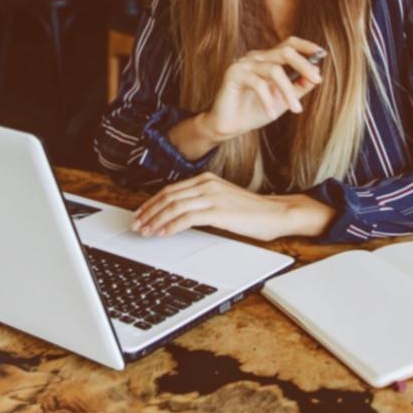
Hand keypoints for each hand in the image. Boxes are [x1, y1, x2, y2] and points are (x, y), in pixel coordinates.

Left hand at [132, 172, 332, 240]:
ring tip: (146, 231)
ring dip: (156, 220)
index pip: (170, 190)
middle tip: (137, 224)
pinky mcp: (218, 210)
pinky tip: (163, 233)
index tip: (141, 214)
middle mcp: (207, 184)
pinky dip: (171, 226)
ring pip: (174, 206)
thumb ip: (201, 202)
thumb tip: (177, 215)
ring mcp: (212, 196)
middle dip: (149, 211)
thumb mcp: (222, 200)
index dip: (152, 202)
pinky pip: (187, 217)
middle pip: (168, 196)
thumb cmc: (251, 212)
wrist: (276, 214)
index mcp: (206, 179)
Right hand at [202, 36, 324, 141]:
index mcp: (267, 59)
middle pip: (285, 52)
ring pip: (274, 70)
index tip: (322, 53)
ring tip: (295, 110)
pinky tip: (272, 115)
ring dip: (288, 91)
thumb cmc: (255, 111)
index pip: (288, 44)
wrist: (229, 127)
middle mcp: (255, 57)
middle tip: (317, 80)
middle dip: (303, 65)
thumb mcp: (283, 99)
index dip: (305, 46)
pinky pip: (258, 84)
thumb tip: (317, 74)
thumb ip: (299, 87)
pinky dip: (268, 101)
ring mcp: (243, 64)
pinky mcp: (233, 74)